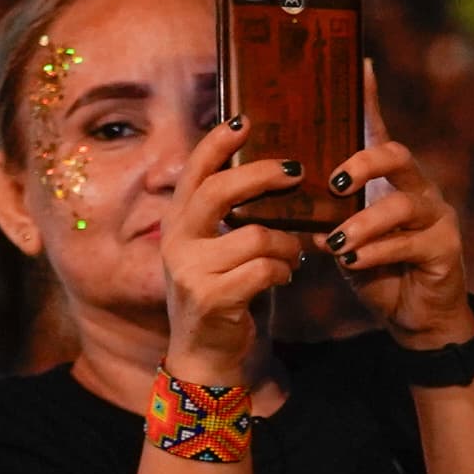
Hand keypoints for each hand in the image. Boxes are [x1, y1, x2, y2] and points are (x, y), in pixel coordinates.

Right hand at [161, 116, 309, 389]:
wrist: (207, 355)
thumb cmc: (225, 292)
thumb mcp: (219, 249)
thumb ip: (232, 215)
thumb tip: (274, 170)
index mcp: (179, 222)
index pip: (194, 171)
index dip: (216, 142)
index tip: (243, 119)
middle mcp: (177, 241)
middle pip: (218, 192)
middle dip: (261, 175)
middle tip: (295, 171)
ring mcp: (189, 271)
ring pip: (255, 236)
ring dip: (287, 242)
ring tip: (296, 252)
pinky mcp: (210, 299)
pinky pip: (264, 270)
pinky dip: (284, 270)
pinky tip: (286, 276)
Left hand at [320, 66, 473, 344]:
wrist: (416, 316)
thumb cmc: (376, 268)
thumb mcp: (344, 233)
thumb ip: (322, 210)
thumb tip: (281, 192)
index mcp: (390, 179)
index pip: (378, 130)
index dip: (369, 97)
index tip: (357, 65)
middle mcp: (418, 188)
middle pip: (397, 155)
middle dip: (362, 163)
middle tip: (332, 182)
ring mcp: (436, 217)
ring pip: (400, 205)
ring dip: (362, 223)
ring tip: (334, 243)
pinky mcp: (445, 248)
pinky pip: (409, 243)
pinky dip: (376, 252)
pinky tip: (352, 262)